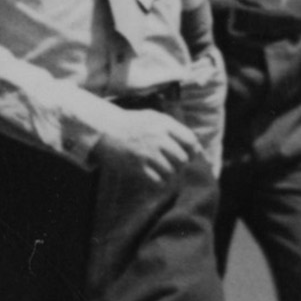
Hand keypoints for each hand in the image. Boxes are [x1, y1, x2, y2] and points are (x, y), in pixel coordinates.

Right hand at [88, 104, 206, 191]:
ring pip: (172, 172)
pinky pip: (158, 181)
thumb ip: (174, 128)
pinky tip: (156, 178)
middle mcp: (158, 137)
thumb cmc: (132, 123)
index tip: (188, 155)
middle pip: (182, 159)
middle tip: (174, 165)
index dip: (193, 151)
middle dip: (180, 165)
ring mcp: (147, 152)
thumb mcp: (153, 117)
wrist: (105, 129)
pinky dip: (160, 183)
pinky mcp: (137, 165)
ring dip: (170, 175)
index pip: (191, 141)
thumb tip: (196, 145)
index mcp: (164, 124)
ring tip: (163, 171)